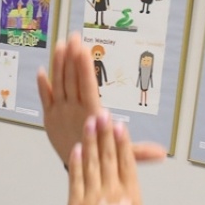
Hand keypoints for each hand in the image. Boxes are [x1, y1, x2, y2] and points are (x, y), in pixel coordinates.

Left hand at [39, 34, 164, 166]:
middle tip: (73, 38)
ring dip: (58, 64)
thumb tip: (162, 153)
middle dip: (72, 57)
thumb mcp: (120, 152)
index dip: (84, 68)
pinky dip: (42, 84)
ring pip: (57, 84)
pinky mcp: (48, 117)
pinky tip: (42, 70)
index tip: (83, 49)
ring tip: (60, 45)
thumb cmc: (100, 153)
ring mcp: (59, 112)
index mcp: (90, 114)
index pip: (87, 86)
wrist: (76, 167)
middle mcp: (72, 110)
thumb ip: (140, 151)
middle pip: (71, 79)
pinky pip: (44, 98)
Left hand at [66, 113, 195, 204]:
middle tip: (104, 113)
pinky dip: (76, 162)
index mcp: (132, 197)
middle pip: (110, 157)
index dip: (124, 143)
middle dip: (106, 133)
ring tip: (89, 122)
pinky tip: (76, 147)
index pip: (128, 163)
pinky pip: (76, 178)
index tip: (121, 126)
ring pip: (92, 163)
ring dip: (90, 140)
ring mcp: (93, 198)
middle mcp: (113, 193)